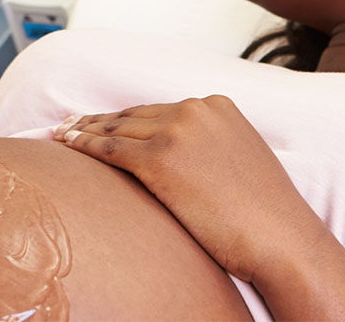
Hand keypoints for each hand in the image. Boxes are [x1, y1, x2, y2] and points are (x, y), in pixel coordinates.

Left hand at [55, 96, 324, 284]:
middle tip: (71, 121)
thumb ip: (211, 143)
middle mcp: (194, 109)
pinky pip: (111, 150)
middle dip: (99, 119)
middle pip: (134, 114)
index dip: (126, 116)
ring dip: (85, 130)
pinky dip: (84, 145)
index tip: (103, 119)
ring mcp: (176, 132)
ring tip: (62, 132)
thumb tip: (183, 154)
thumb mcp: (241, 157)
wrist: (282, 239)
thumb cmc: (266, 212)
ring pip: (117, 128)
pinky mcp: (160, 159)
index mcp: (216, 105)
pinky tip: (67, 145)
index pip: (158, 109)